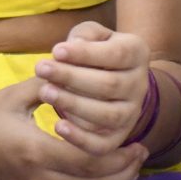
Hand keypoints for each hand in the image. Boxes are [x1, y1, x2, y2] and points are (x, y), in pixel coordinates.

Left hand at [35, 22, 153, 156]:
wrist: (110, 77)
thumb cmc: (93, 50)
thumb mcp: (90, 34)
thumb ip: (83, 36)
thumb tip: (67, 51)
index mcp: (136, 54)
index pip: (116, 54)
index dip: (86, 54)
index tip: (56, 51)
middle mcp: (139, 85)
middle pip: (109, 85)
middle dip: (71, 77)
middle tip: (41, 69)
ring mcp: (131, 113)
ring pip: (108, 115)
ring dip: (74, 105)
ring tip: (44, 92)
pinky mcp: (118, 136)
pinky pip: (104, 145)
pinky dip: (82, 140)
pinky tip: (59, 127)